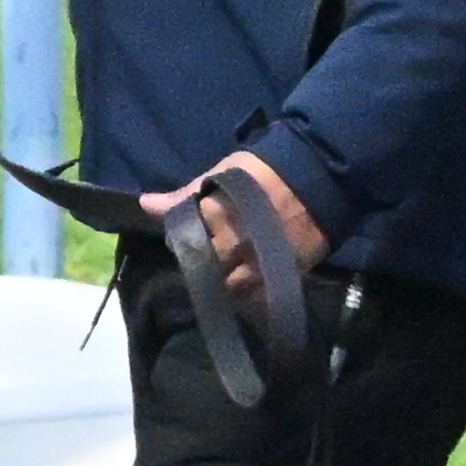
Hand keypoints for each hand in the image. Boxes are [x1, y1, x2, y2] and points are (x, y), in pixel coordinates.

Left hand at [143, 152, 321, 312]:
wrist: (320, 175)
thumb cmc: (265, 169)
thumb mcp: (223, 173)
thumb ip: (185, 194)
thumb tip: (146, 204)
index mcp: (214, 217)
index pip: (182, 241)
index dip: (183, 239)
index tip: (189, 235)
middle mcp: (233, 246)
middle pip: (204, 269)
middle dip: (203, 264)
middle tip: (211, 255)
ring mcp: (259, 264)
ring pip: (230, 288)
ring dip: (226, 282)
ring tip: (231, 270)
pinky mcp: (283, 276)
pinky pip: (259, 296)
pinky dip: (251, 292)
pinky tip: (251, 281)